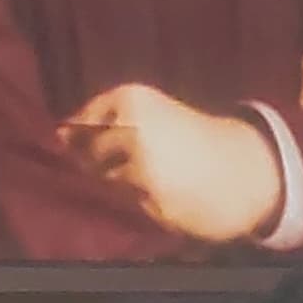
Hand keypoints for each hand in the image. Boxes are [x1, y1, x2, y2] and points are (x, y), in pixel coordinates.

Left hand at [60, 84, 285, 243]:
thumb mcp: (152, 113)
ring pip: (107, 181)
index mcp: (130, 99)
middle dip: (101, 163)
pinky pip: (130, 204)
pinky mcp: (153, 200)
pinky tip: (167, 194)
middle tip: (136, 165)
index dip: (80, 139)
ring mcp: (142, 167)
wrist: (245, 169)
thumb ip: (108, 121)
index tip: (92, 148)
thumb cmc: (196, 139)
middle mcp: (131, 128)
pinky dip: (142, 202)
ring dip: (123, 184)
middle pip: (88, 154)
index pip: (81, 123)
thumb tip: (58, 137)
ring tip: (157, 177)